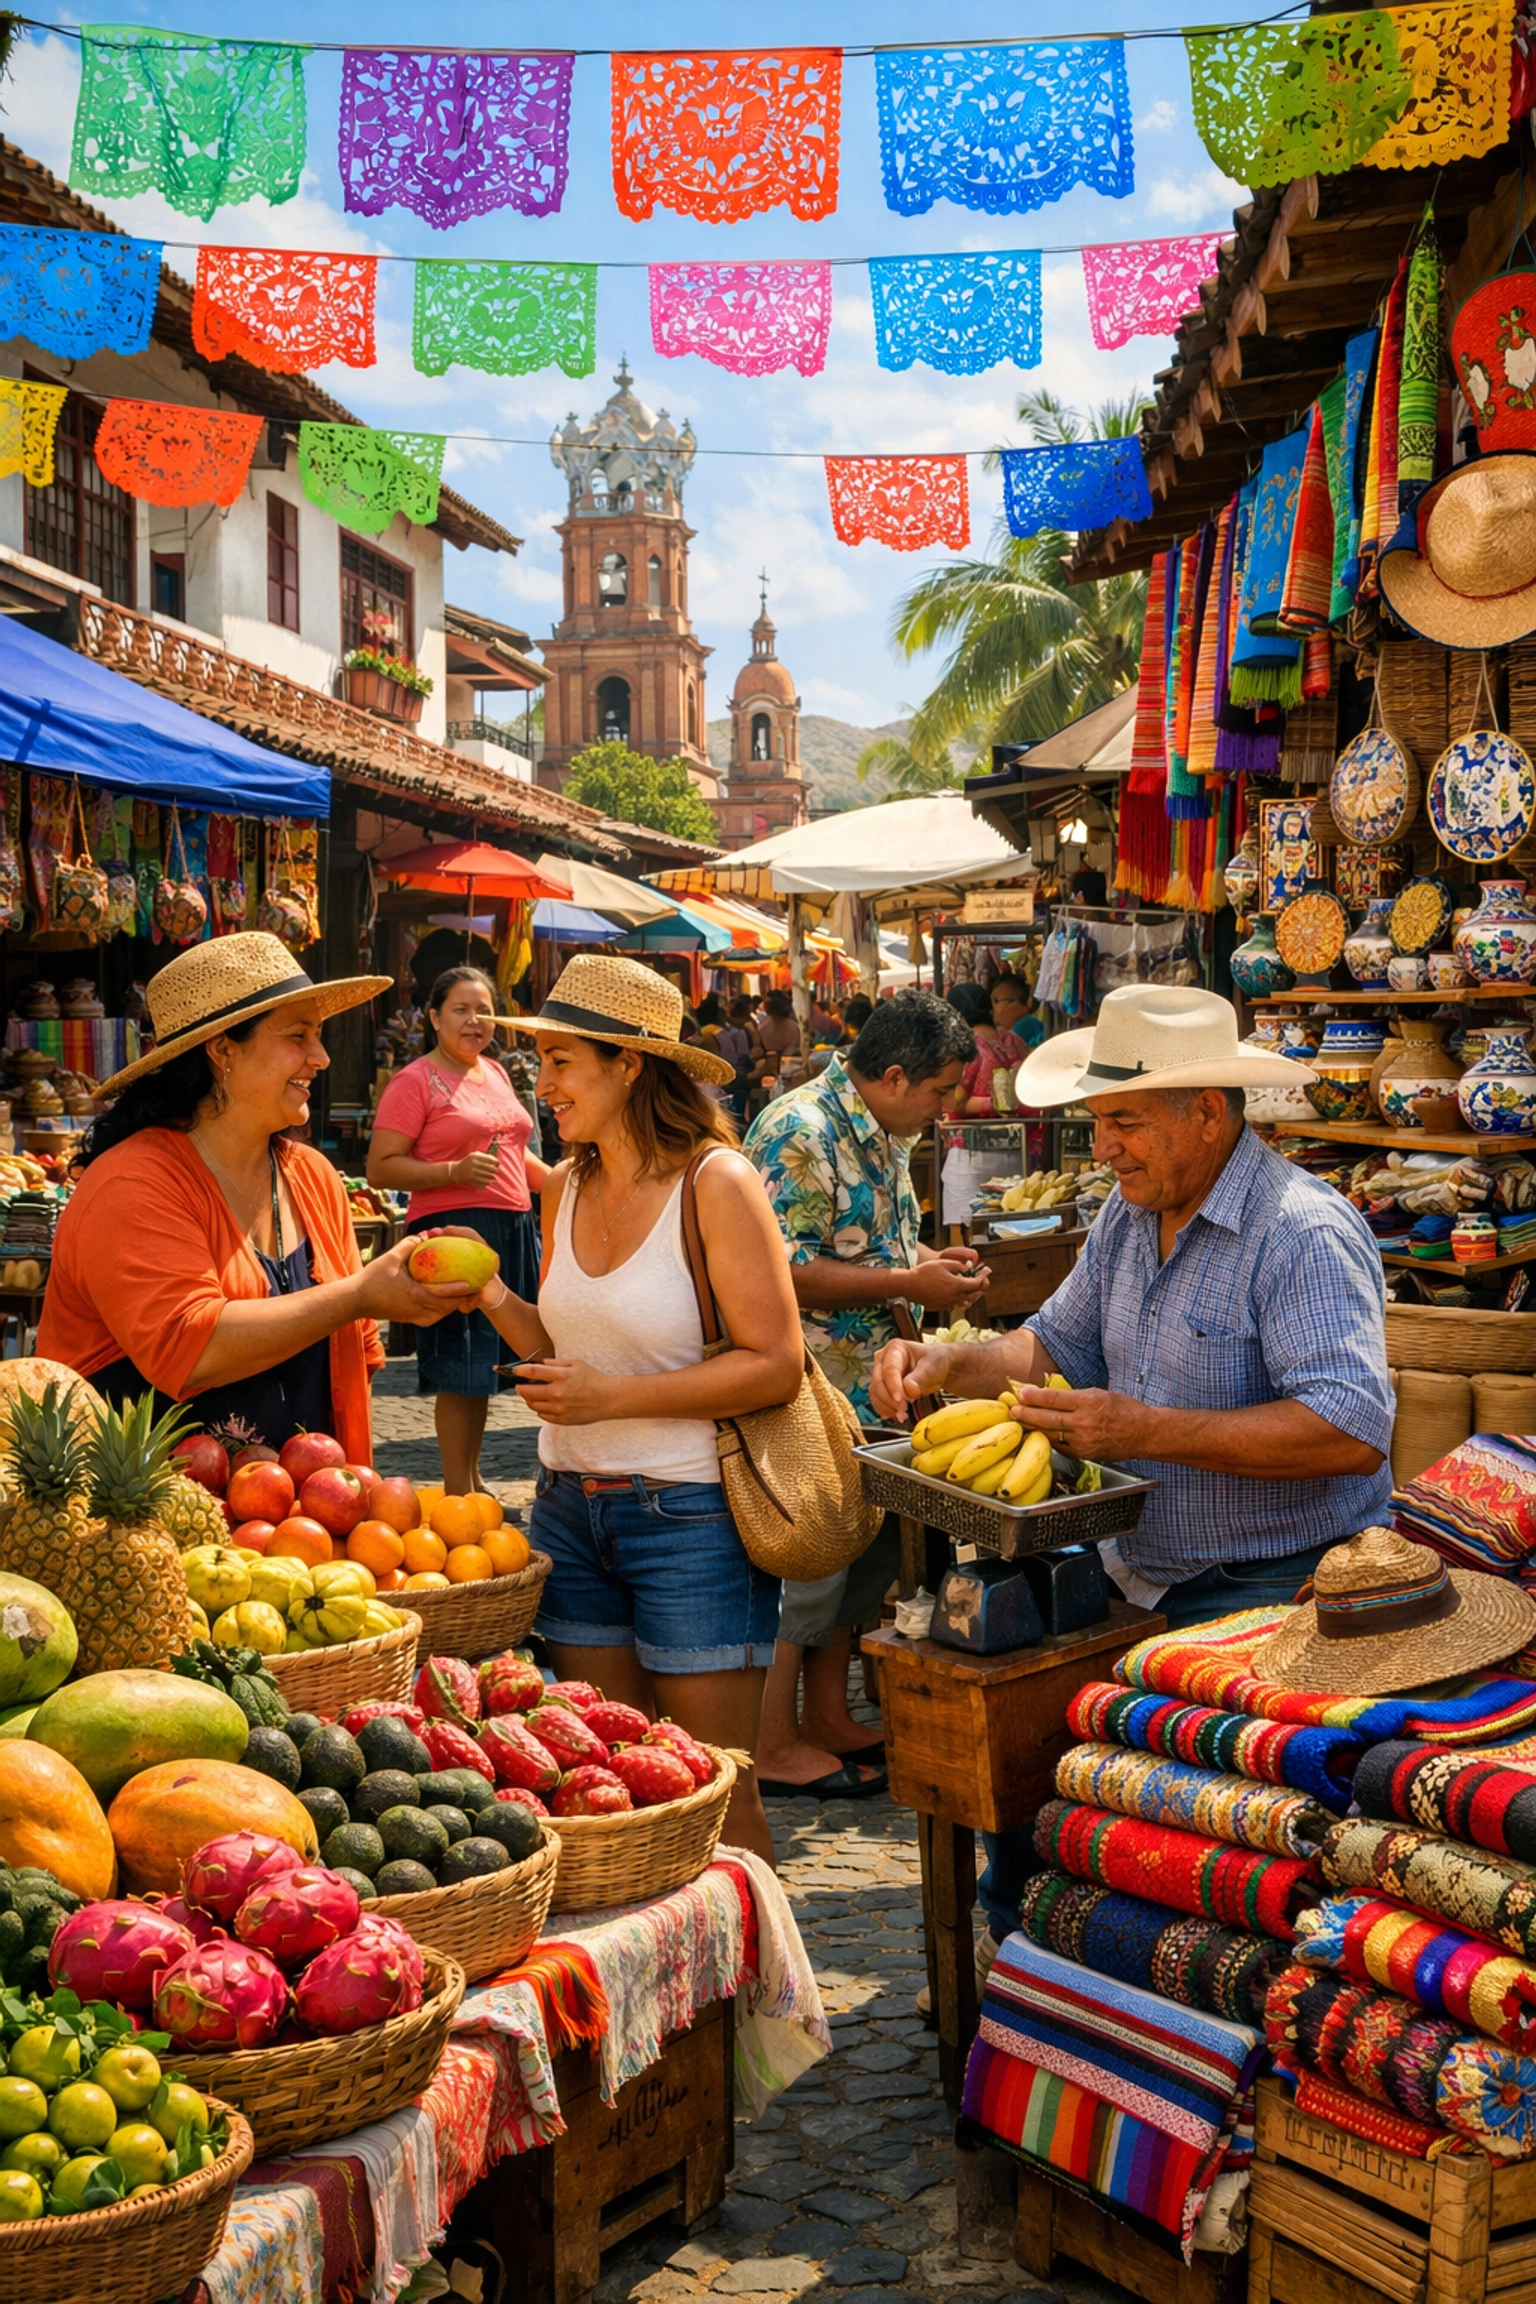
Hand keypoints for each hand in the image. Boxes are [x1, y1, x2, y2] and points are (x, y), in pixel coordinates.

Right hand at [355, 1237, 474, 1327]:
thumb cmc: (371, 1278)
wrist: (355, 1300)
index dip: (458, 1291)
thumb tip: (423, 1235)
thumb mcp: (390, 1258)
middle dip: (458, 1301)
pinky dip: (436, 1312)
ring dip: (447, 1308)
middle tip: (468, 1290)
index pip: (442, 1296)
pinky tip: (438, 1303)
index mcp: (414, 1295)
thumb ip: (408, 1245)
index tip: (470, 1284)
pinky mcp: (405, 1319)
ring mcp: (410, 1316)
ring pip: (436, 1316)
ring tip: (456, 1297)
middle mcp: (415, 1309)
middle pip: (444, 1309)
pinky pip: (427, 1318)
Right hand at [450, 1150, 499, 1187]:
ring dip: (492, 1177)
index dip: (496, 1162)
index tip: (497, 1164)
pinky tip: (487, 1181)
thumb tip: (497, 1162)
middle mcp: (473, 1164)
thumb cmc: (469, 1162)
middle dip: (495, 1170)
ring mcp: (472, 1172)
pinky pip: (483, 1182)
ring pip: (488, 1176)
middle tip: (495, 1171)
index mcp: (474, 1156)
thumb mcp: (475, 1155)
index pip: (490, 1159)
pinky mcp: (471, 1180)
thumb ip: (486, 1156)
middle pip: (490, 1168)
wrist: (456, 1171)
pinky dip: (487, 1183)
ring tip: (493, 1177)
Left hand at [512, 1358, 618, 1424]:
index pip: (533, 1372)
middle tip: (520, 1385)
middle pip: (527, 1392)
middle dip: (520, 1388)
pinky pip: (541, 1415)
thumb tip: (540, 1363)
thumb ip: (556, 1363)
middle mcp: (558, 1394)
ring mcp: (559, 1409)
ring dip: (529, 1399)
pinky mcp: (561, 1420)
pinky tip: (546, 1403)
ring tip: (534, 1394)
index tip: (516, 1370)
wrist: (608, 1399)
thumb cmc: (593, 1379)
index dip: (520, 1370)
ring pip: (532, 1405)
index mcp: (562, 1377)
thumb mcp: (576, 1364)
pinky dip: (540, 1408)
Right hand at [869, 1339, 953, 1421]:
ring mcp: (881, 1374)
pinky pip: (878, 1402)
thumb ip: (921, 1376)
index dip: (893, 1386)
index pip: (889, 1369)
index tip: (900, 1400)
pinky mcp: (882, 1389)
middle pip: (878, 1382)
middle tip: (903, 1411)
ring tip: (903, 1416)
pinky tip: (898, 1415)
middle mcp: (883, 1360)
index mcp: (895, 1348)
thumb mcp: (933, 1365)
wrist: (937, 1369)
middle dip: (890, 1400)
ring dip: (887, 1407)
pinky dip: (886, 1410)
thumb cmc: (936, 1362)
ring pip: (875, 1394)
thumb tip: (909, 1389)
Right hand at [905, 1256, 990, 1312]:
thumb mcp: (943, 1263)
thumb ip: (959, 1265)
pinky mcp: (941, 1307)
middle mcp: (954, 1297)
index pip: (977, 1283)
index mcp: (957, 1285)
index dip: (984, 1276)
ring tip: (972, 1287)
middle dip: (981, 1286)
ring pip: (967, 1302)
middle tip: (982, 1278)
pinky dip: (962, 1300)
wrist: (909, 1285)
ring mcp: (948, 1304)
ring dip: (972, 1295)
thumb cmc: (924, 1272)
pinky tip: (958, 1293)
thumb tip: (968, 1267)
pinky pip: (956, 1305)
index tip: (987, 1270)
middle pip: (975, 1295)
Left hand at [1009, 1383, 1146, 1462]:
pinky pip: (1060, 1446)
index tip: (1021, 1393)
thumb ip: (1074, 1397)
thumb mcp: (1099, 1394)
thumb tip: (1047, 1396)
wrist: (1143, 1433)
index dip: (1035, 1396)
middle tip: (1013, 1410)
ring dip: (1034, 1427)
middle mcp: (1085, 1422)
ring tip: (1020, 1421)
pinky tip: (1039, 1433)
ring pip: (1051, 1434)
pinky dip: (1049, 1439)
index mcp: (1090, 1402)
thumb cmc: (1123, 1409)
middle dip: (1027, 1414)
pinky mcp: (1084, 1454)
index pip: (1055, 1399)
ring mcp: (1084, 1441)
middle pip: (1048, 1418)